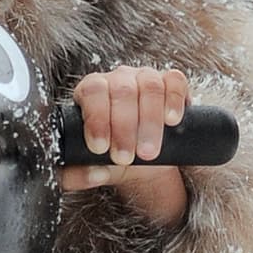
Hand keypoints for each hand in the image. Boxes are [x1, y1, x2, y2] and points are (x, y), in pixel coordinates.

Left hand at [62, 65, 189, 230]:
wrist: (139, 159)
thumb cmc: (109, 157)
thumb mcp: (88, 167)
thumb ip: (77, 175)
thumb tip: (93, 174)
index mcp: (90, 91)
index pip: (92, 92)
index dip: (96, 118)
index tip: (100, 147)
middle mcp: (118, 79)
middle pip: (122, 91)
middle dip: (124, 128)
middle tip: (124, 158)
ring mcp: (145, 77)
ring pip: (150, 87)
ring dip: (149, 122)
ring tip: (147, 153)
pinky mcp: (171, 82)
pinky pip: (175, 82)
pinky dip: (174, 100)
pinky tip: (171, 121)